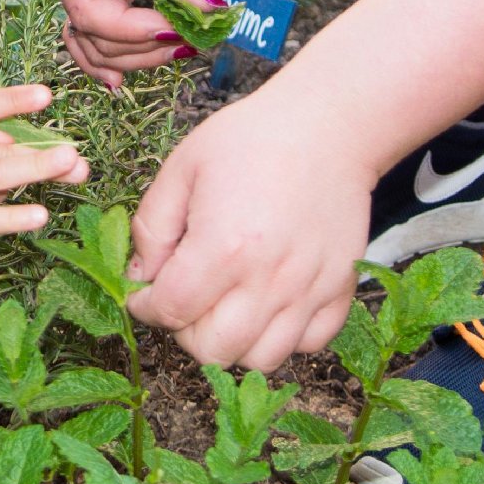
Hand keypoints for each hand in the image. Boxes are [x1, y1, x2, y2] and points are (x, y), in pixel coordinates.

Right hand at [44, 0, 211, 87]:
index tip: (178, 30)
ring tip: (180, 52)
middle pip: (93, 35)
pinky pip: (108, 23)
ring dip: (133, 55)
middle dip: (139, 49)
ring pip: (97, 38)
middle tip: (191, 44)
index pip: (92, 13)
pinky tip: (138, 69)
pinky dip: (123, 46)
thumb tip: (209, 11)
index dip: (133, 32)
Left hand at [124, 82, 372, 370]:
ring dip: (233, 340)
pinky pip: (310, 344)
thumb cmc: (250, 139)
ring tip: (225, 304)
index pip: (170, 311)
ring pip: (261, 359)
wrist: (326, 125)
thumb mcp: (181, 168)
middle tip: (184, 298)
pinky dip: (285, 336)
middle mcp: (269, 279)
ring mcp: (310, 289)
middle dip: (185, 330)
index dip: (145, 307)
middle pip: (213, 350)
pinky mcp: (341, 288)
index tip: (145, 292)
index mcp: (224, 247)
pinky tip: (268, 302)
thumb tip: (142, 277)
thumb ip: (151, 227)